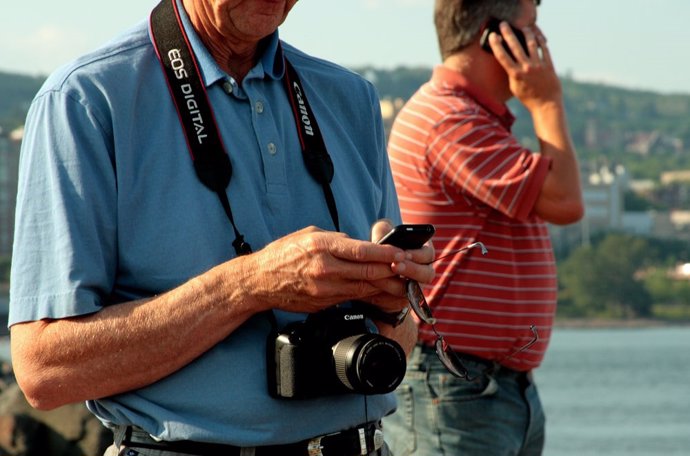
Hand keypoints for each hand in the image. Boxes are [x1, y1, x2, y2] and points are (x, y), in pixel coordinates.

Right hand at [234, 225, 412, 314]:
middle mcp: (326, 269)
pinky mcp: (325, 303)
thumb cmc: (283, 254)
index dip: (386, 253)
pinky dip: (370, 295)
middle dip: (392, 271)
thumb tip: (361, 245)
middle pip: (369, 272)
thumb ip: (337, 240)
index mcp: (322, 247)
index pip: (362, 251)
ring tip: (403, 280)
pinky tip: (382, 291)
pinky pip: (353, 298)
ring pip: (365, 289)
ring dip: (386, 285)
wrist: (259, 281)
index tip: (402, 252)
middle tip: (409, 268)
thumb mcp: (310, 235)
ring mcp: (325, 290)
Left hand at [364, 219, 434, 313]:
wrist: (370, 268)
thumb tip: (384, 236)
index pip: (428, 255)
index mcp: (423, 252)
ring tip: (383, 276)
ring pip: (414, 289)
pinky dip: (388, 294)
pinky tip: (376, 287)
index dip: (418, 255)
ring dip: (398, 283)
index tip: (405, 253)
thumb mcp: (381, 233)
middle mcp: (423, 270)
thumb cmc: (381, 245)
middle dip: (411, 270)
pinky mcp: (404, 299)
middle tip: (394, 265)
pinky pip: (401, 301)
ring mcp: (415, 286)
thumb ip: (383, 230)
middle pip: (427, 274)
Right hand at [489, 23, 562, 110]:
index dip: (496, 44)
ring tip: (523, 27)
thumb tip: (508, 62)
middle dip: (508, 33)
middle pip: (515, 46)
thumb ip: (511, 73)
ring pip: (531, 44)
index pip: (502, 56)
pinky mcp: (549, 65)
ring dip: (526, 33)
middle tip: (504, 24)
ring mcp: (538, 65)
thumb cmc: (528, 98)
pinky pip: (544, 49)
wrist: (546, 104)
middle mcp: (526, 68)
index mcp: (515, 75)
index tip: (493, 35)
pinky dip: (540, 41)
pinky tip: (537, 35)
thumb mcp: (514, 87)